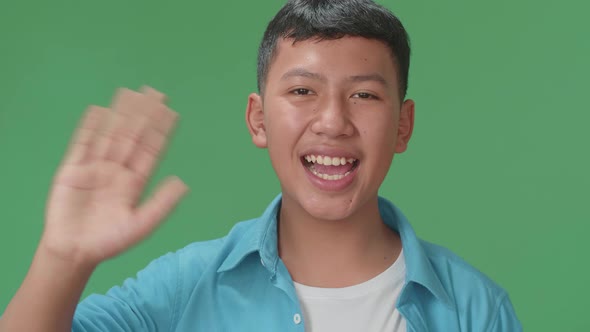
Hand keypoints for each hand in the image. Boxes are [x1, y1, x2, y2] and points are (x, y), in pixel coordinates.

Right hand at [41, 87, 187, 265]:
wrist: (74, 252)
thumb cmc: (110, 242)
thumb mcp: (141, 225)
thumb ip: (161, 204)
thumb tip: (184, 183)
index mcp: (135, 182)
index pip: (151, 150)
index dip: (160, 131)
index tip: (171, 111)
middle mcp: (117, 170)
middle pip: (132, 136)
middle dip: (143, 115)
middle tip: (155, 92)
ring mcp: (95, 168)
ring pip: (110, 135)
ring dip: (120, 114)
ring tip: (130, 93)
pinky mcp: (73, 170)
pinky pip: (82, 143)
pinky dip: (90, 127)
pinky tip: (99, 111)